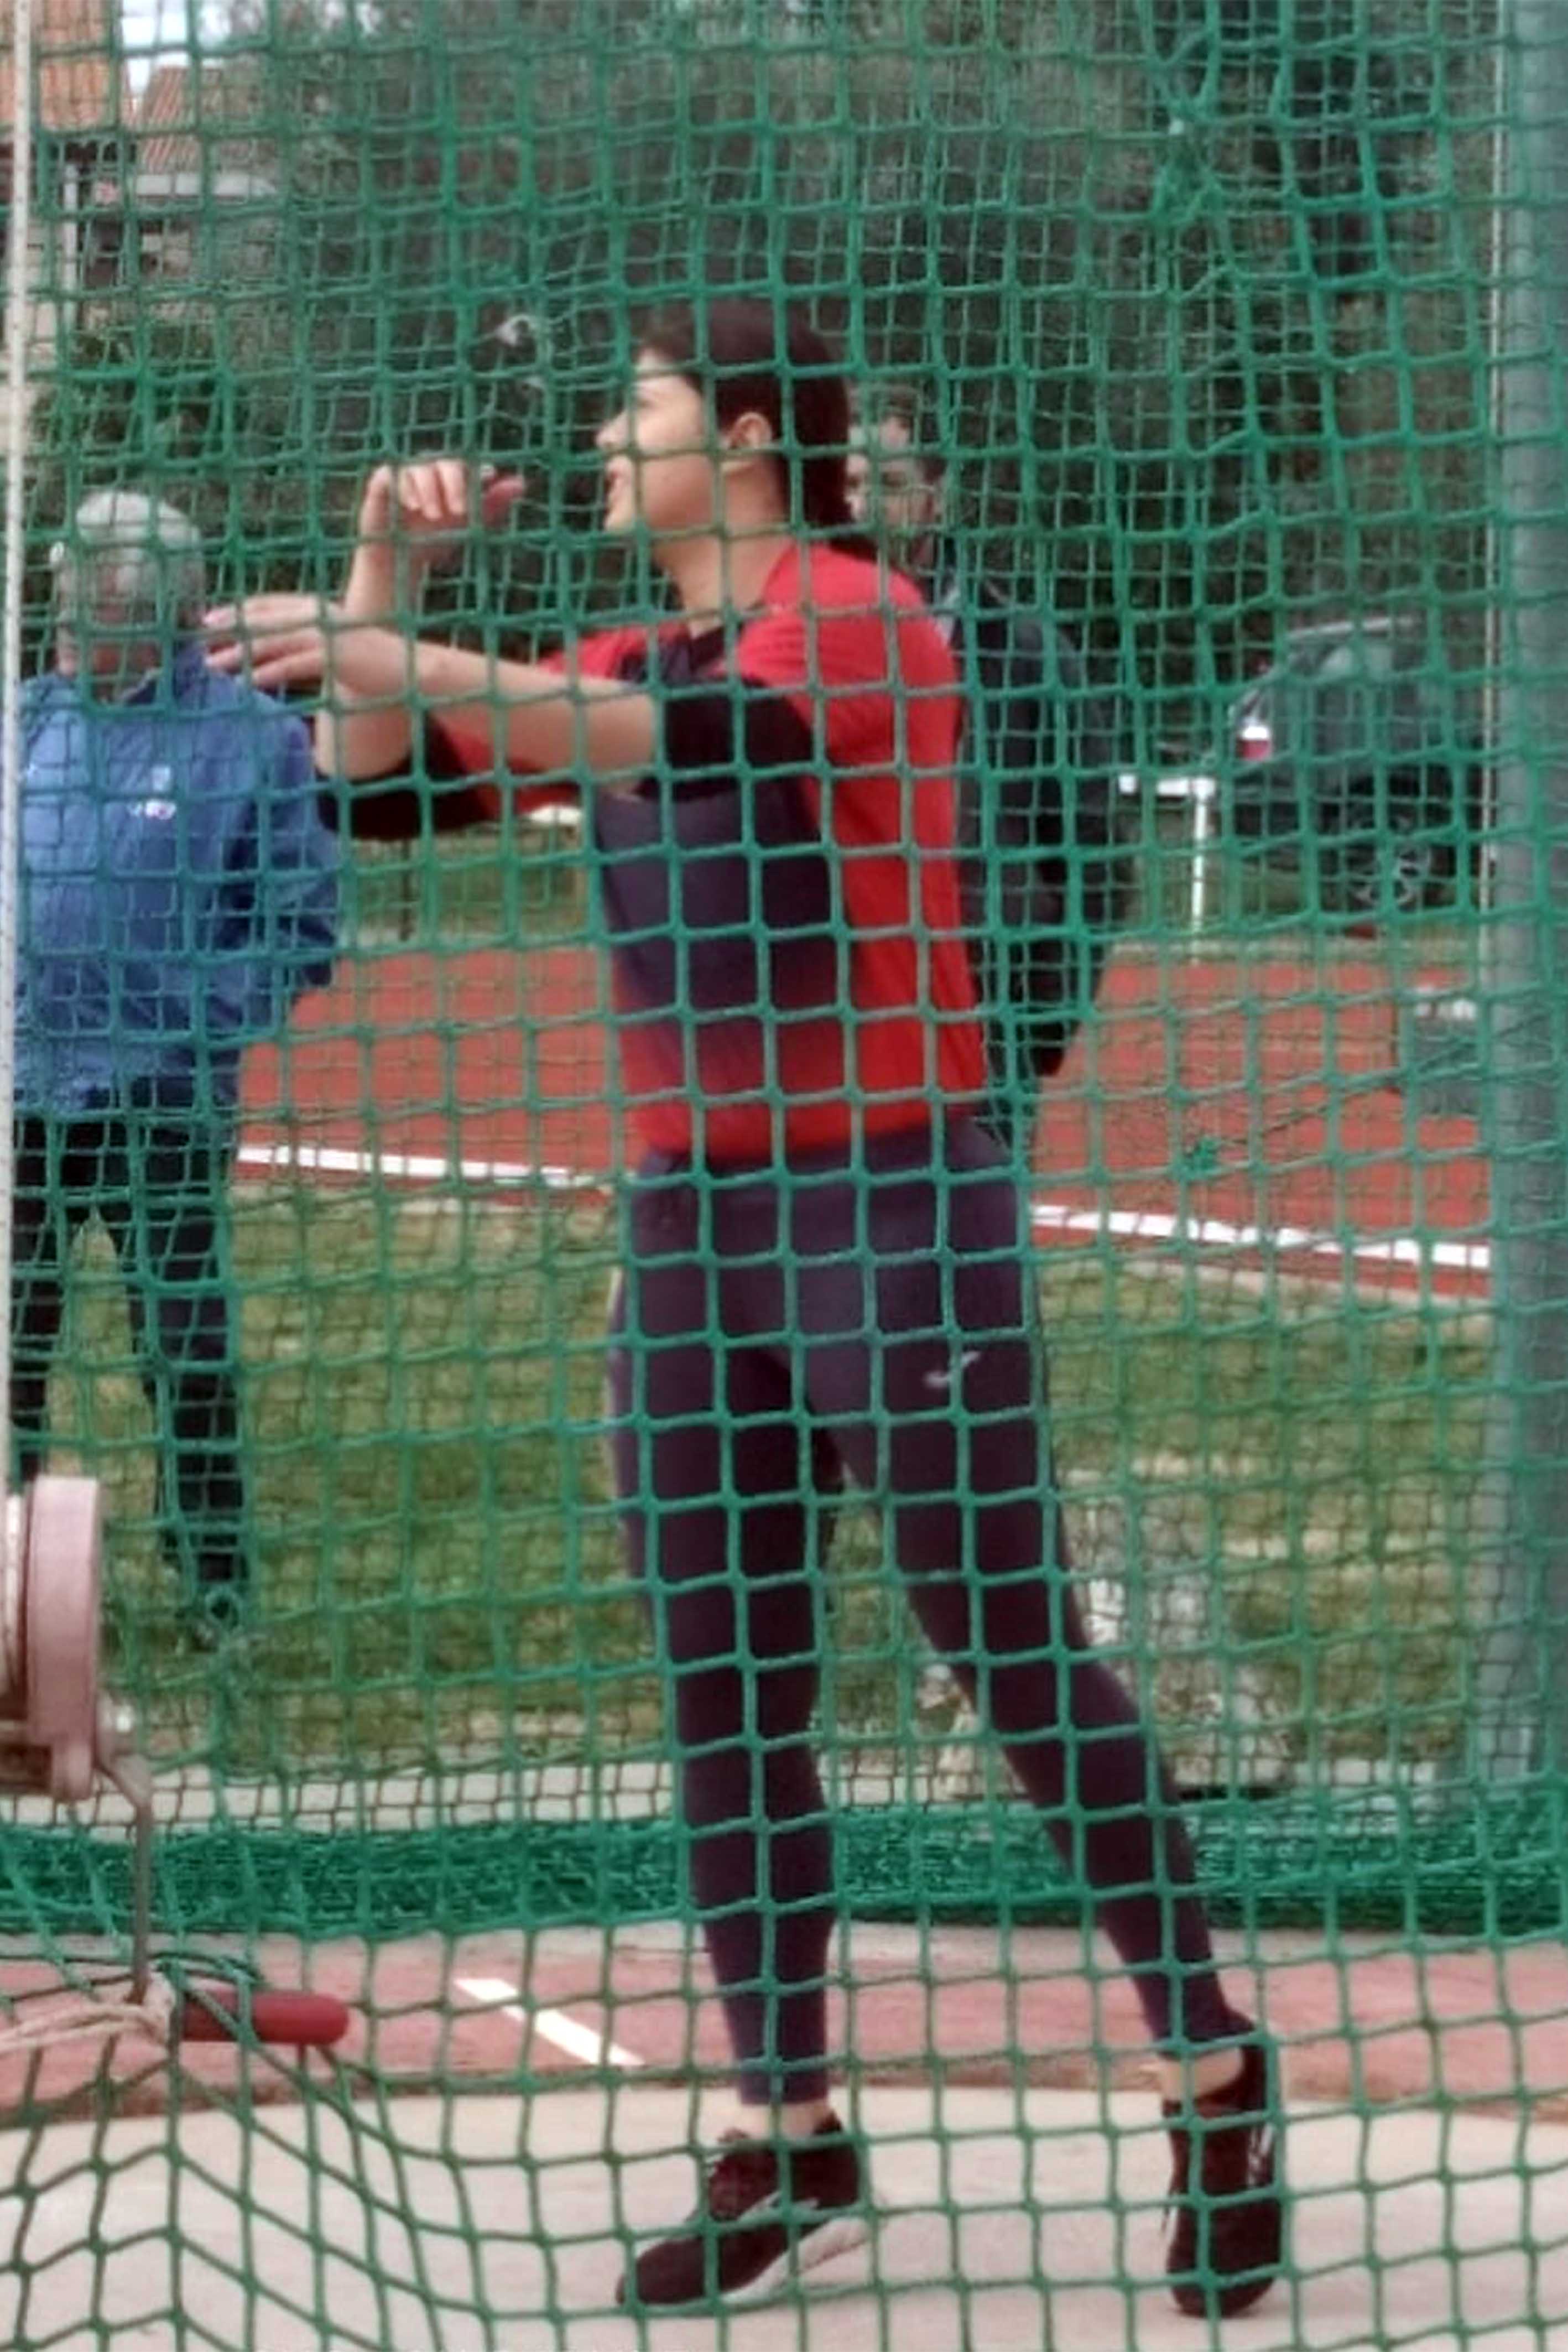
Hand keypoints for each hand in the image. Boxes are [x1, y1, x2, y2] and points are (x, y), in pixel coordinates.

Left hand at [202, 595, 403, 696]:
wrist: (410, 670)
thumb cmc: (371, 662)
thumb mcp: (335, 644)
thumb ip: (308, 642)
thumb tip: (278, 652)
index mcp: (316, 608)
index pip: (268, 605)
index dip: (237, 610)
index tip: (209, 619)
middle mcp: (317, 616)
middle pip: (263, 619)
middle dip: (229, 627)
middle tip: (198, 636)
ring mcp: (326, 635)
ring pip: (272, 642)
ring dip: (239, 653)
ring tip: (212, 665)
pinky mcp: (334, 657)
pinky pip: (293, 665)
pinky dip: (268, 672)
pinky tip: (247, 682)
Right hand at [354, 459, 525, 578]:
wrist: (400, 561)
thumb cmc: (435, 541)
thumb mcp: (468, 526)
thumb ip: (493, 504)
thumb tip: (521, 483)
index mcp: (451, 476)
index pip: (466, 466)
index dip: (473, 477)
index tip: (482, 489)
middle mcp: (429, 470)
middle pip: (445, 464)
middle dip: (454, 485)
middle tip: (458, 512)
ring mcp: (405, 473)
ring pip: (420, 468)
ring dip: (430, 490)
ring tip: (433, 516)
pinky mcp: (383, 481)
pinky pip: (394, 474)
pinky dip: (404, 487)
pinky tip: (413, 505)